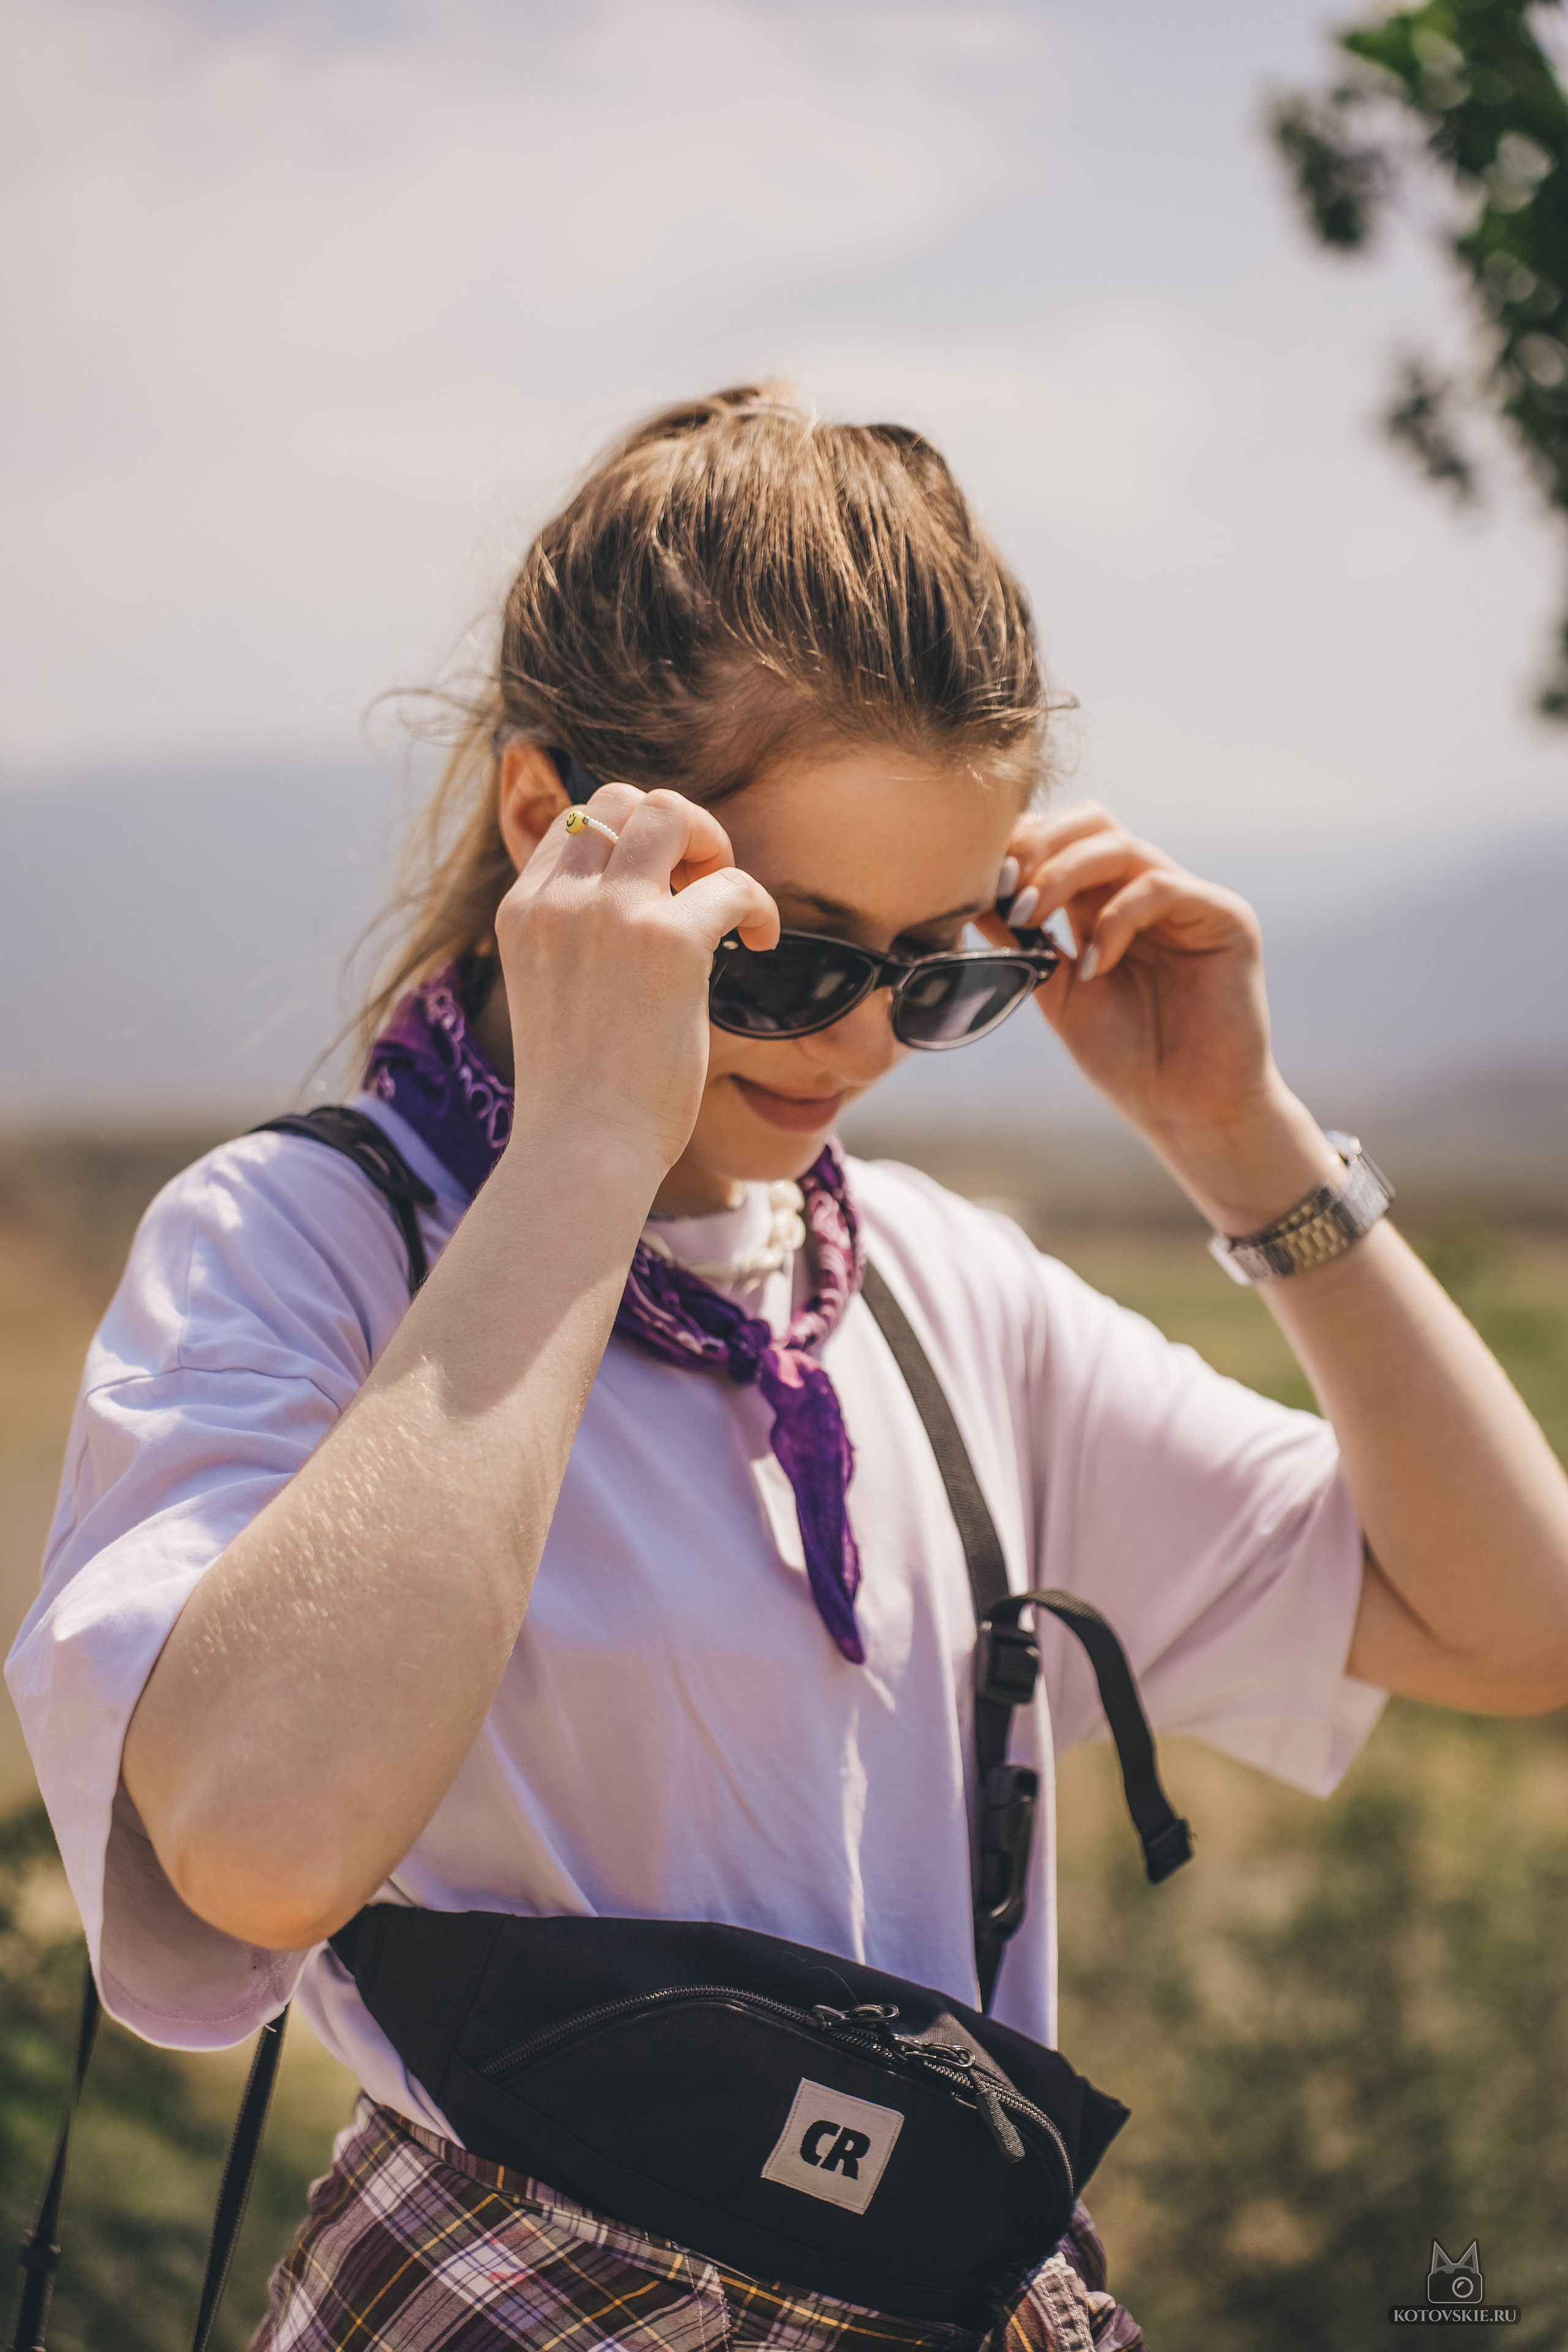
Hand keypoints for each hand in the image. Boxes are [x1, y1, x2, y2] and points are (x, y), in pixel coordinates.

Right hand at [496, 784, 778, 1175]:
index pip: (576, 823)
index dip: (629, 839)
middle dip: (672, 826)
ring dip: (712, 842)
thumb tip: (645, 913)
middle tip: (699, 884)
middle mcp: (559, 900)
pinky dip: (759, 904)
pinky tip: (761, 941)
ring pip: (670, 812)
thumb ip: (578, 941)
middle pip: (620, 798)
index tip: (662, 889)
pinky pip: (732, 882)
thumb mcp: (553, 995)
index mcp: (523, 912)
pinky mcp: (667, 941)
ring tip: (728, 900)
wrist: (581, 1150)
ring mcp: (610, 914)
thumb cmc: (579, 1095)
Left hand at [978, 804, 1339, 1228]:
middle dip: (1040, 845)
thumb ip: (1024, 942)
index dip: (1022, 846)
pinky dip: (1114, 919)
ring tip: (1034, 916)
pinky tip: (1094, 965)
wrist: (1187, 1113)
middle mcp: (1148, 893)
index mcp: (1107, 905)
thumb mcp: (1057, 991)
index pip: (1065, 840)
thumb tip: (973, 896)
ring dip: (1063, 873)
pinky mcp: (1225, 918)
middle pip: (1093, 822)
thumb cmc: (1127, 1059)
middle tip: (1009, 887)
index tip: (983, 881)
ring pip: (1121, 845)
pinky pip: (1160, 886)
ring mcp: (1189, 901)